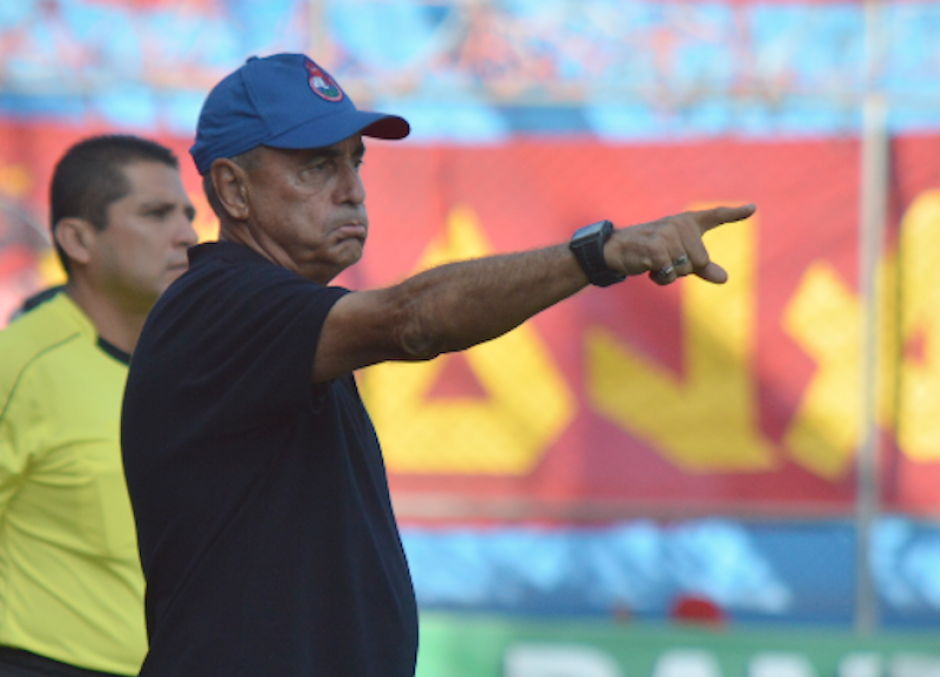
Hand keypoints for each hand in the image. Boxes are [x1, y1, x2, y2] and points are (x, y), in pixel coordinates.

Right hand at [604, 204, 755, 284]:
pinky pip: (669, 273)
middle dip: (683, 270)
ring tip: (655, 264)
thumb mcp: (678, 258)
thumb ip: (703, 267)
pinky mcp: (655, 247)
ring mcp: (667, 234)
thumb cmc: (651, 252)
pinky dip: (660, 278)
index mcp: (688, 222)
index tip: (753, 208)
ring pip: (684, 269)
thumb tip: (725, 279)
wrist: (617, 250)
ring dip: (669, 275)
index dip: (735, 213)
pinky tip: (648, 269)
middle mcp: (680, 224)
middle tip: (664, 261)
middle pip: (700, 261)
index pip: (715, 216)